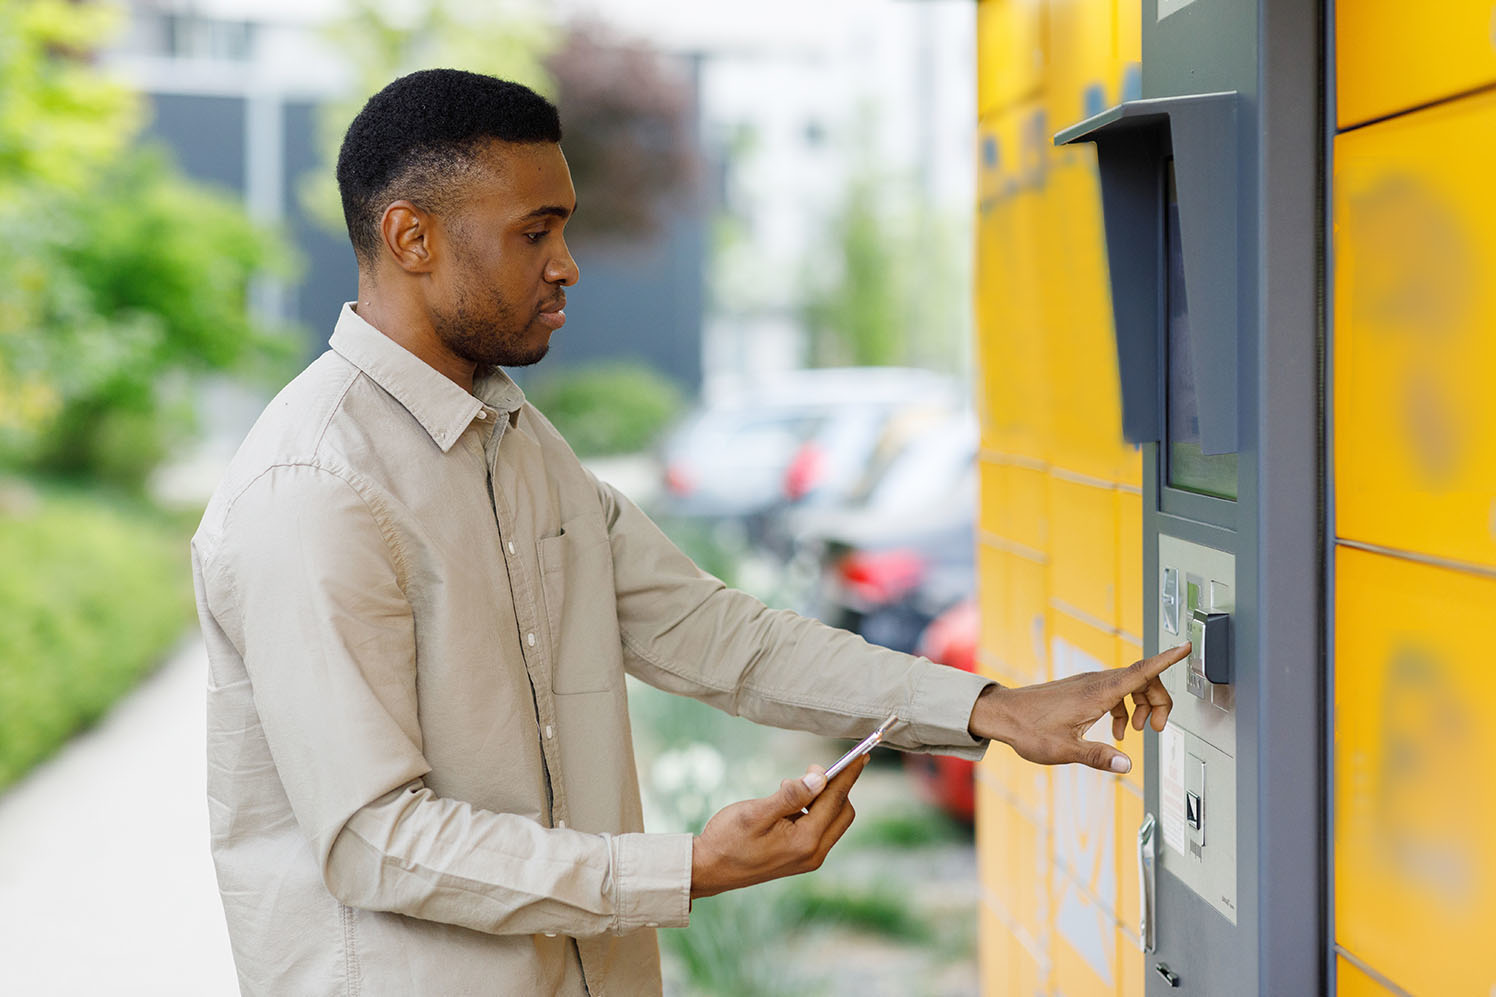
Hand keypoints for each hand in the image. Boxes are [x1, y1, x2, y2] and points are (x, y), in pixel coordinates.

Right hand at [689, 756, 866, 899]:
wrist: (707, 870)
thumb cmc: (727, 839)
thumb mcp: (755, 813)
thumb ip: (790, 796)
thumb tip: (819, 778)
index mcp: (805, 841)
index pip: (836, 800)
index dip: (848, 774)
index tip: (861, 755)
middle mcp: (813, 853)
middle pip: (842, 811)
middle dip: (835, 786)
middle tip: (810, 769)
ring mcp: (808, 858)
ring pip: (831, 820)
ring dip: (821, 798)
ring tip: (788, 788)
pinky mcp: (800, 858)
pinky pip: (818, 828)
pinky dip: (812, 810)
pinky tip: (787, 804)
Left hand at [967, 642, 1190, 773]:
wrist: (1002, 715)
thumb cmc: (1029, 730)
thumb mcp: (1065, 750)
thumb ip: (1099, 757)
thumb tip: (1128, 765)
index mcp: (1098, 692)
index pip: (1141, 670)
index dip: (1167, 659)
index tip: (1186, 647)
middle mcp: (1096, 682)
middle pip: (1143, 678)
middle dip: (1158, 701)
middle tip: (1156, 728)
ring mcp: (1089, 683)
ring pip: (1129, 684)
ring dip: (1141, 705)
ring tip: (1135, 732)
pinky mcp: (1082, 689)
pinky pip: (1115, 691)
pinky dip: (1124, 708)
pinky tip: (1116, 732)